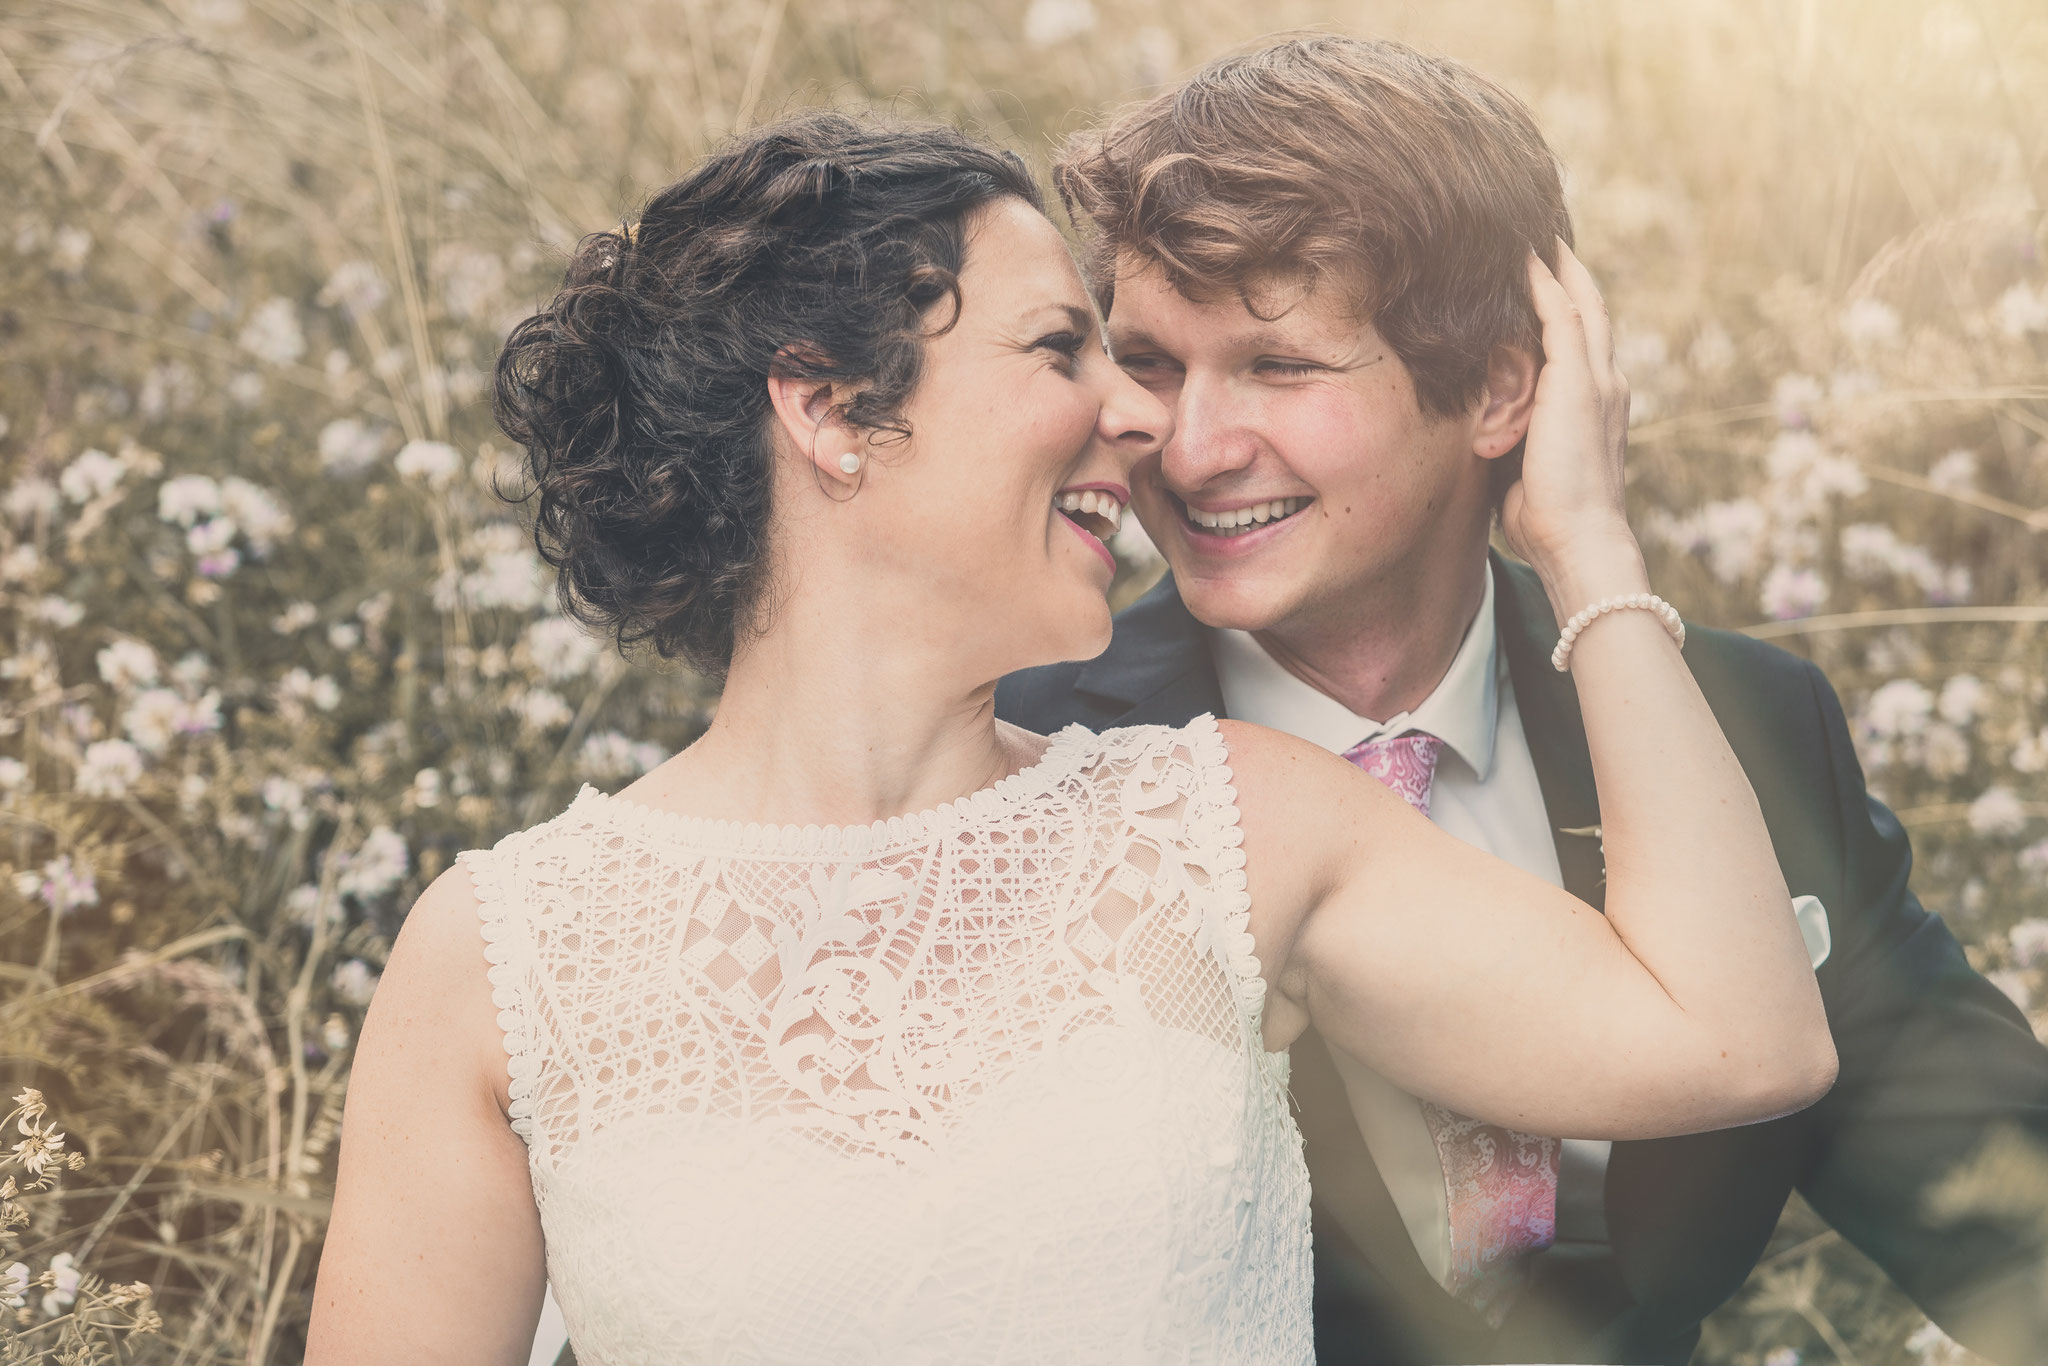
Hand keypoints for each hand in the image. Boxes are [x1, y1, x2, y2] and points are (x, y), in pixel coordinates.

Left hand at [1498, 240, 1648, 616]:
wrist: (1581, 543)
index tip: (1539, 272)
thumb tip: (1473, 428)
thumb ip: (1510, 434)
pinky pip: (1561, 314)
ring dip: (1555, 261)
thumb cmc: (1547, 521)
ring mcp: (1594, 378)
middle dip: (1565, 266)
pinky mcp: (1576, 382)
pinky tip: (1522, 254)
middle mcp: (1603, 381)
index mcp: (1595, 402)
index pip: (1579, 337)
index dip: (1563, 300)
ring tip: (1529, 224)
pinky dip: (1544, 281)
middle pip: (1587, 304)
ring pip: (1578, 299)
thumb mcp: (1523, 464)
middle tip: (1539, 227)